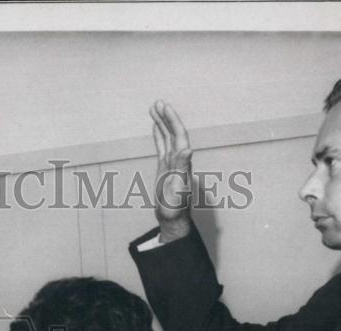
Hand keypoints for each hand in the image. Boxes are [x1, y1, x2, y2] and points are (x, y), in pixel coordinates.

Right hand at [150, 101, 193, 241]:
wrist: (172, 219)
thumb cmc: (176, 207)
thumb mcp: (178, 187)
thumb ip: (182, 167)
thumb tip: (187, 148)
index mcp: (183, 161)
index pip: (178, 135)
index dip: (172, 120)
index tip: (164, 107)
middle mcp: (179, 158)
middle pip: (173, 132)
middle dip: (166, 116)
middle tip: (157, 102)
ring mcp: (171, 162)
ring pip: (167, 137)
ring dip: (162, 122)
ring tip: (153, 108)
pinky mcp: (165, 167)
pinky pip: (162, 147)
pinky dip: (159, 135)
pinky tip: (155, 127)